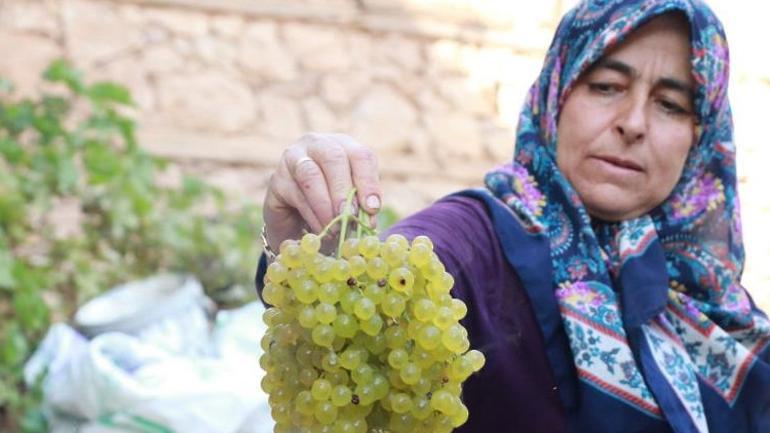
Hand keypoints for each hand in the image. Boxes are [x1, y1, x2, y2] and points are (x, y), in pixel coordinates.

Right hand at [263, 133, 381, 252]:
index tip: (372, 209)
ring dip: (326, 204)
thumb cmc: (331, 208)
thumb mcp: (352, 203)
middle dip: (344, 190)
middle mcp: (317, 144)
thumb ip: (362, 206)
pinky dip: (312, 215)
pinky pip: (296, 195)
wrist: (296, 223)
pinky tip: (322, 230)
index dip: (368, 181)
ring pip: (310, 174)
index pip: (360, 154)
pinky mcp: (277, 179)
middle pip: (333, 157)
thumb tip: (369, 218)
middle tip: (351, 216)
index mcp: (343, 146)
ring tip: (336, 228)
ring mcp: (293, 158)